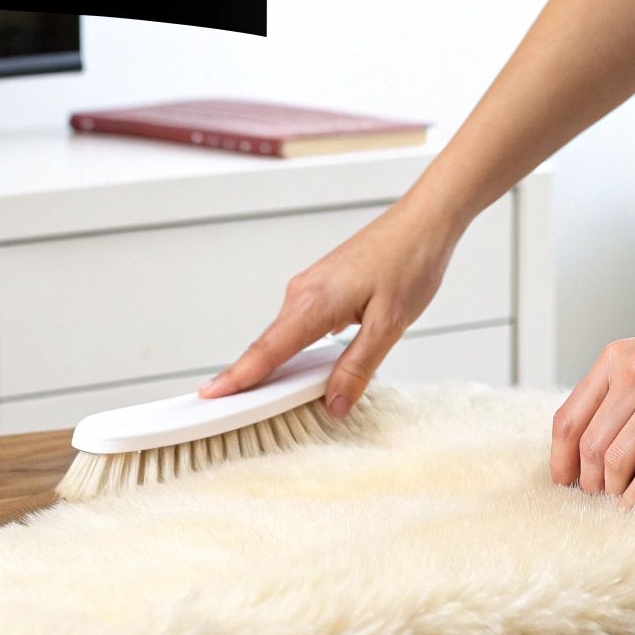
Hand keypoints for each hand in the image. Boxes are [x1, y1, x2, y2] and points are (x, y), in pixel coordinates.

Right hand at [200, 199, 459, 413]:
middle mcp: (303, 293)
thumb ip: (358, 367)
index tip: (210, 395)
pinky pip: (297, 326)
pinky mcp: (321, 288)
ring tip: (262, 398)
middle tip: (228, 412)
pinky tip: (299, 368)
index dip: (237, 377)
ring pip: (283, 337)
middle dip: (247, 379)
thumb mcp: (390, 325)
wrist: (423, 223)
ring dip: (272, 366)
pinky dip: (291, 349)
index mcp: (314, 302)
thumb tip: (335, 403)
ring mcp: (309, 288)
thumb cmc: (410, 261)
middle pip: (268, 346)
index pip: (267, 349)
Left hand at [551, 294, 634, 506]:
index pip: (568, 418)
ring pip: (616, 458)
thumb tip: (600, 444)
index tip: (566, 482)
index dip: (561, 459)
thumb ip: (627, 393)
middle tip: (603, 496)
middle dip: (590, 481)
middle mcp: (633, 374)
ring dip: (617, 489)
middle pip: (588, 445)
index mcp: (617, 359)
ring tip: (628, 497)